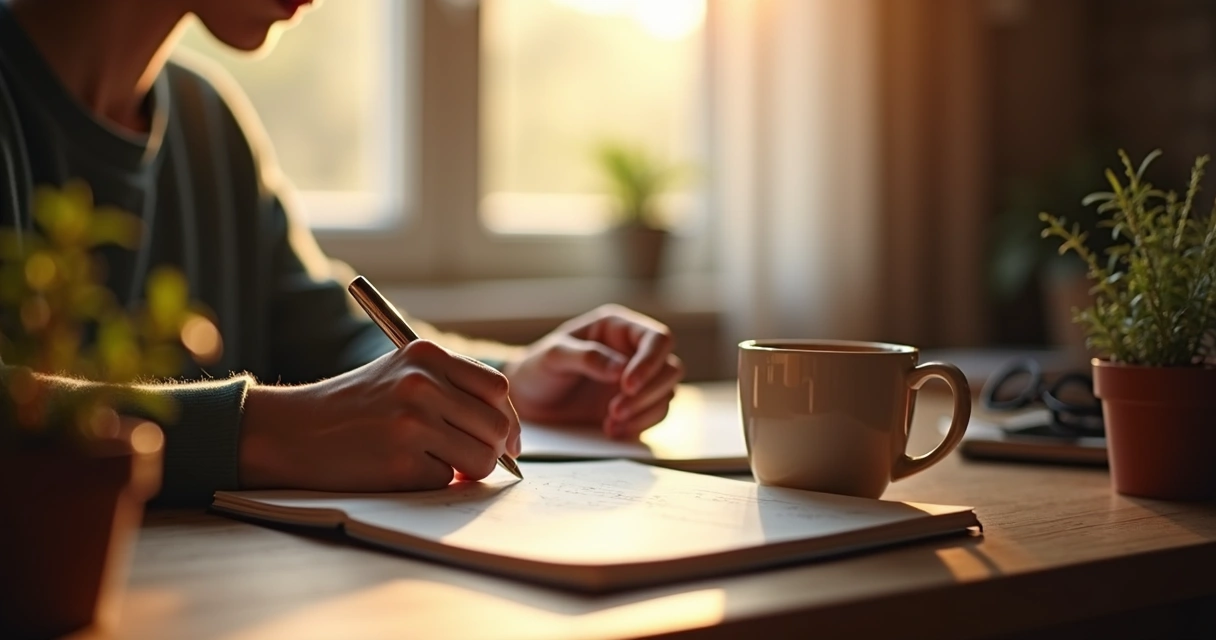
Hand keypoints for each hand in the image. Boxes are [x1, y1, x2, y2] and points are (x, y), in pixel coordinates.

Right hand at [239, 340, 520, 491]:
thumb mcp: (399, 374)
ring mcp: (412, 423)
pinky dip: (431, 483)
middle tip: (476, 462)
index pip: (497, 388)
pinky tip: (400, 470)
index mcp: (425, 355)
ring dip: (467, 471)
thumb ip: (450, 388)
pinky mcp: (400, 463)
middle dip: (494, 450)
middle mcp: (422, 384)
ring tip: (436, 464)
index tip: (507, 440)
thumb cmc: (351, 407)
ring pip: (481, 458)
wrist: (290, 431)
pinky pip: (445, 481)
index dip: (507, 419)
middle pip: (497, 426)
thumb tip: (507, 430)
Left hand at [504, 304, 683, 437]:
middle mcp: (633, 350)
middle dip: (647, 393)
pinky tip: (611, 429)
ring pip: (667, 393)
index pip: (657, 339)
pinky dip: (639, 425)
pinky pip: (655, 414)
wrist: (528, 400)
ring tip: (610, 422)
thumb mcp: (554, 356)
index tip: (626, 386)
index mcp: (618, 328)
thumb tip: (621, 369)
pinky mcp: (636, 404)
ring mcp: (638, 378)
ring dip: (644, 411)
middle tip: (614, 410)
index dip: (650, 362)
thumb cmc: (538, 369)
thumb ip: (587, 357)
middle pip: (670, 368)